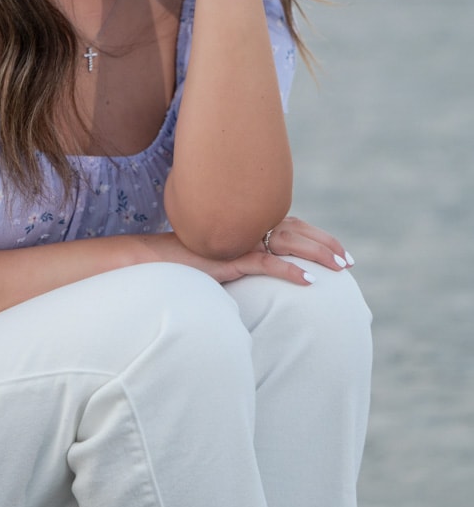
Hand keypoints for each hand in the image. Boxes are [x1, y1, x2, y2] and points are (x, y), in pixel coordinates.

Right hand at [139, 217, 353, 286]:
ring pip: (289, 244)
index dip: (320, 238)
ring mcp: (241, 241)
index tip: (341, 253)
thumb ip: (248, 256)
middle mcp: (249, 227)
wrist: (159, 259)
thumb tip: (268, 263)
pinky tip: (309, 282)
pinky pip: (266, 263)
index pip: (295, 226)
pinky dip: (290, 271)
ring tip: (338, 270)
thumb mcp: (226, 256)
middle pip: (298, 231)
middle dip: (326, 246)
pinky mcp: (231, 257)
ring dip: (316, 256)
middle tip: (348, 262)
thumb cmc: (191, 259)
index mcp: (251, 224)